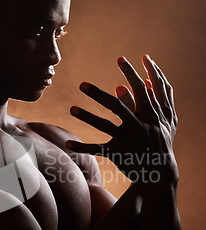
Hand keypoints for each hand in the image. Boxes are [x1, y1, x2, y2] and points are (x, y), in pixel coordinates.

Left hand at [66, 55, 178, 185]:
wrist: (160, 171)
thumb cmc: (156, 140)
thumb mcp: (154, 120)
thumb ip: (138, 102)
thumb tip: (121, 85)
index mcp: (149, 115)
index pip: (139, 89)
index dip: (130, 73)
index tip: (120, 58)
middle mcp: (138, 126)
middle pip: (117, 106)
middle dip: (99, 94)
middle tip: (82, 84)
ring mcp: (128, 140)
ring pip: (105, 127)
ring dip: (87, 117)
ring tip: (71, 108)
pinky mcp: (119, 154)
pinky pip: (98, 149)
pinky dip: (83, 147)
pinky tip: (68, 143)